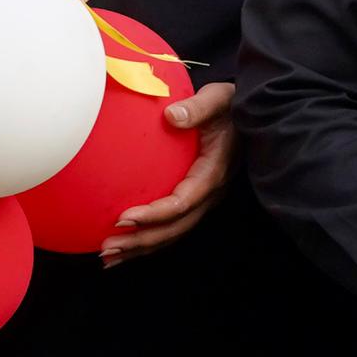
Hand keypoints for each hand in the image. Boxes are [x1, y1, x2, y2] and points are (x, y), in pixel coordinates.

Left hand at [100, 82, 233, 262]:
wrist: (248, 114)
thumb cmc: (229, 106)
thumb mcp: (218, 99)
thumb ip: (198, 108)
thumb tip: (171, 116)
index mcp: (214, 171)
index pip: (183, 201)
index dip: (154, 214)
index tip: (124, 217)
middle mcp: (211, 192)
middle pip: (176, 227)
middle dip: (142, 240)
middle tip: (108, 246)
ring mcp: (204, 199)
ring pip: (173, 232)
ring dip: (141, 247)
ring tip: (109, 257)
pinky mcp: (196, 199)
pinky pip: (173, 224)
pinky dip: (148, 238)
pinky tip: (124, 245)